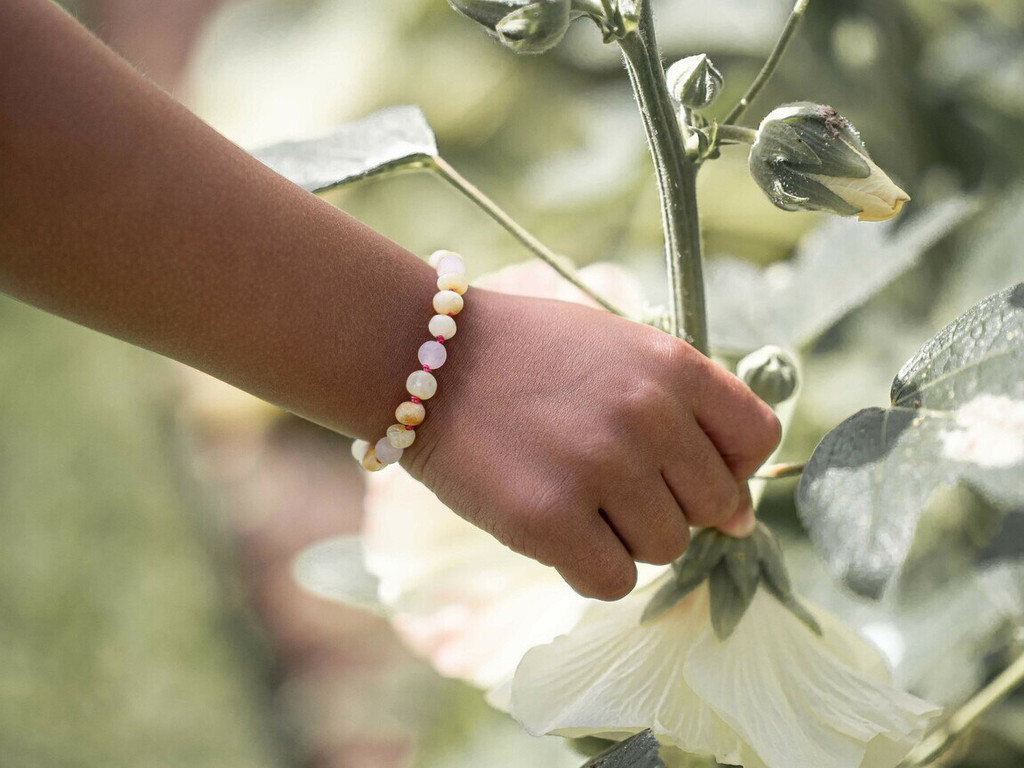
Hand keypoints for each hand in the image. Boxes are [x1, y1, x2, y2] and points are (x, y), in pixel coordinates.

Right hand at [403, 289, 780, 600]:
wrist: (427, 356)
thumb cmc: (528, 356)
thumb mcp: (619, 348)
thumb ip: (685, 410)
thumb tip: (736, 515)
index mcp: (672, 366)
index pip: (756, 440)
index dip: (730, 465)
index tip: (689, 471)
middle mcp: (648, 416)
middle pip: (713, 507)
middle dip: (672, 504)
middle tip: (615, 483)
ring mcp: (599, 469)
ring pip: (665, 548)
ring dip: (627, 535)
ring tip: (576, 495)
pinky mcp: (549, 521)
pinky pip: (613, 581)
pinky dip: (588, 565)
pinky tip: (555, 526)